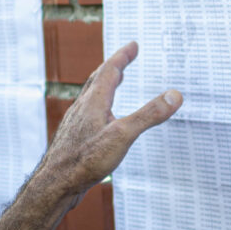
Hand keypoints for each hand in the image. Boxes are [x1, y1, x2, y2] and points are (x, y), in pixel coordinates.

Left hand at [42, 40, 182, 204]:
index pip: (109, 71)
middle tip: (125, 57)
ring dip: (104, 85)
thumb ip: (149, 115)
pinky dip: (98, 105)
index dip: (122, 56)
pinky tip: (100, 119)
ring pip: (90, 96)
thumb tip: (175, 95)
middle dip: (114, 66)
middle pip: (97, 80)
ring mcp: (75, 123)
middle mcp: (82, 108)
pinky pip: (87, 113)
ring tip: (113, 82)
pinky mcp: (73, 138)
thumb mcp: (123, 136)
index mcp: (94, 102)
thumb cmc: (85, 160)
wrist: (55, 184)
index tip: (133, 45)